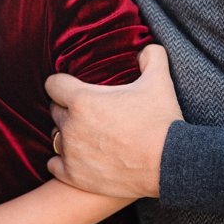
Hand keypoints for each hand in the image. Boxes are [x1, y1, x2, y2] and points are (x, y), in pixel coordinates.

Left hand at [47, 44, 182, 198]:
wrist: (170, 164)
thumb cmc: (162, 122)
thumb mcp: (159, 83)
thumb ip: (152, 58)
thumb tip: (148, 49)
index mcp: (82, 100)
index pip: (53, 84)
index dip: (63, 84)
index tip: (73, 87)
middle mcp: (70, 125)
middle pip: (55, 110)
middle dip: (68, 109)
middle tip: (89, 113)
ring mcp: (70, 152)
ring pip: (55, 137)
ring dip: (67, 134)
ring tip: (87, 135)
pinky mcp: (73, 175)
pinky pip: (54, 164)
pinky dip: (63, 161)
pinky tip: (77, 158)